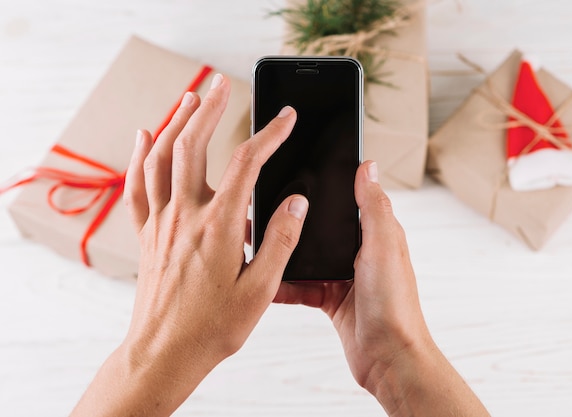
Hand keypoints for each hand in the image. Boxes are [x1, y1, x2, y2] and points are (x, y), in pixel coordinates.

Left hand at [70, 74, 308, 416]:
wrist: (164, 353)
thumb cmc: (212, 327)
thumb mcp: (260, 289)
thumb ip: (280, 240)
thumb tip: (296, 202)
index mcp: (218, 227)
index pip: (246, 164)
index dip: (268, 135)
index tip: (285, 118)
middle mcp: (185, 216)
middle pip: (193, 146)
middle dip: (211, 108)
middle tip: (222, 84)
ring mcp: (161, 222)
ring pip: (161, 158)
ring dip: (175, 122)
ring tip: (191, 98)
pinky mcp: (147, 234)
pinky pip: (137, 185)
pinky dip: (140, 155)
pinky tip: (144, 137)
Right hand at [274, 161, 426, 387]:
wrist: (389, 358)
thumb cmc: (395, 304)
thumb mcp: (384, 247)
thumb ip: (374, 207)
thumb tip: (368, 167)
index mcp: (377, 234)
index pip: (351, 200)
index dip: (330, 186)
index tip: (303, 172)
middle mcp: (360, 252)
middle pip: (323, 228)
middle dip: (298, 221)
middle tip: (268, 210)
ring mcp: (344, 276)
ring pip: (307, 257)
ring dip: (286, 253)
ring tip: (260, 245)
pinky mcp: (331, 299)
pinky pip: (302, 286)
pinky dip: (285, 285)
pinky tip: (267, 282)